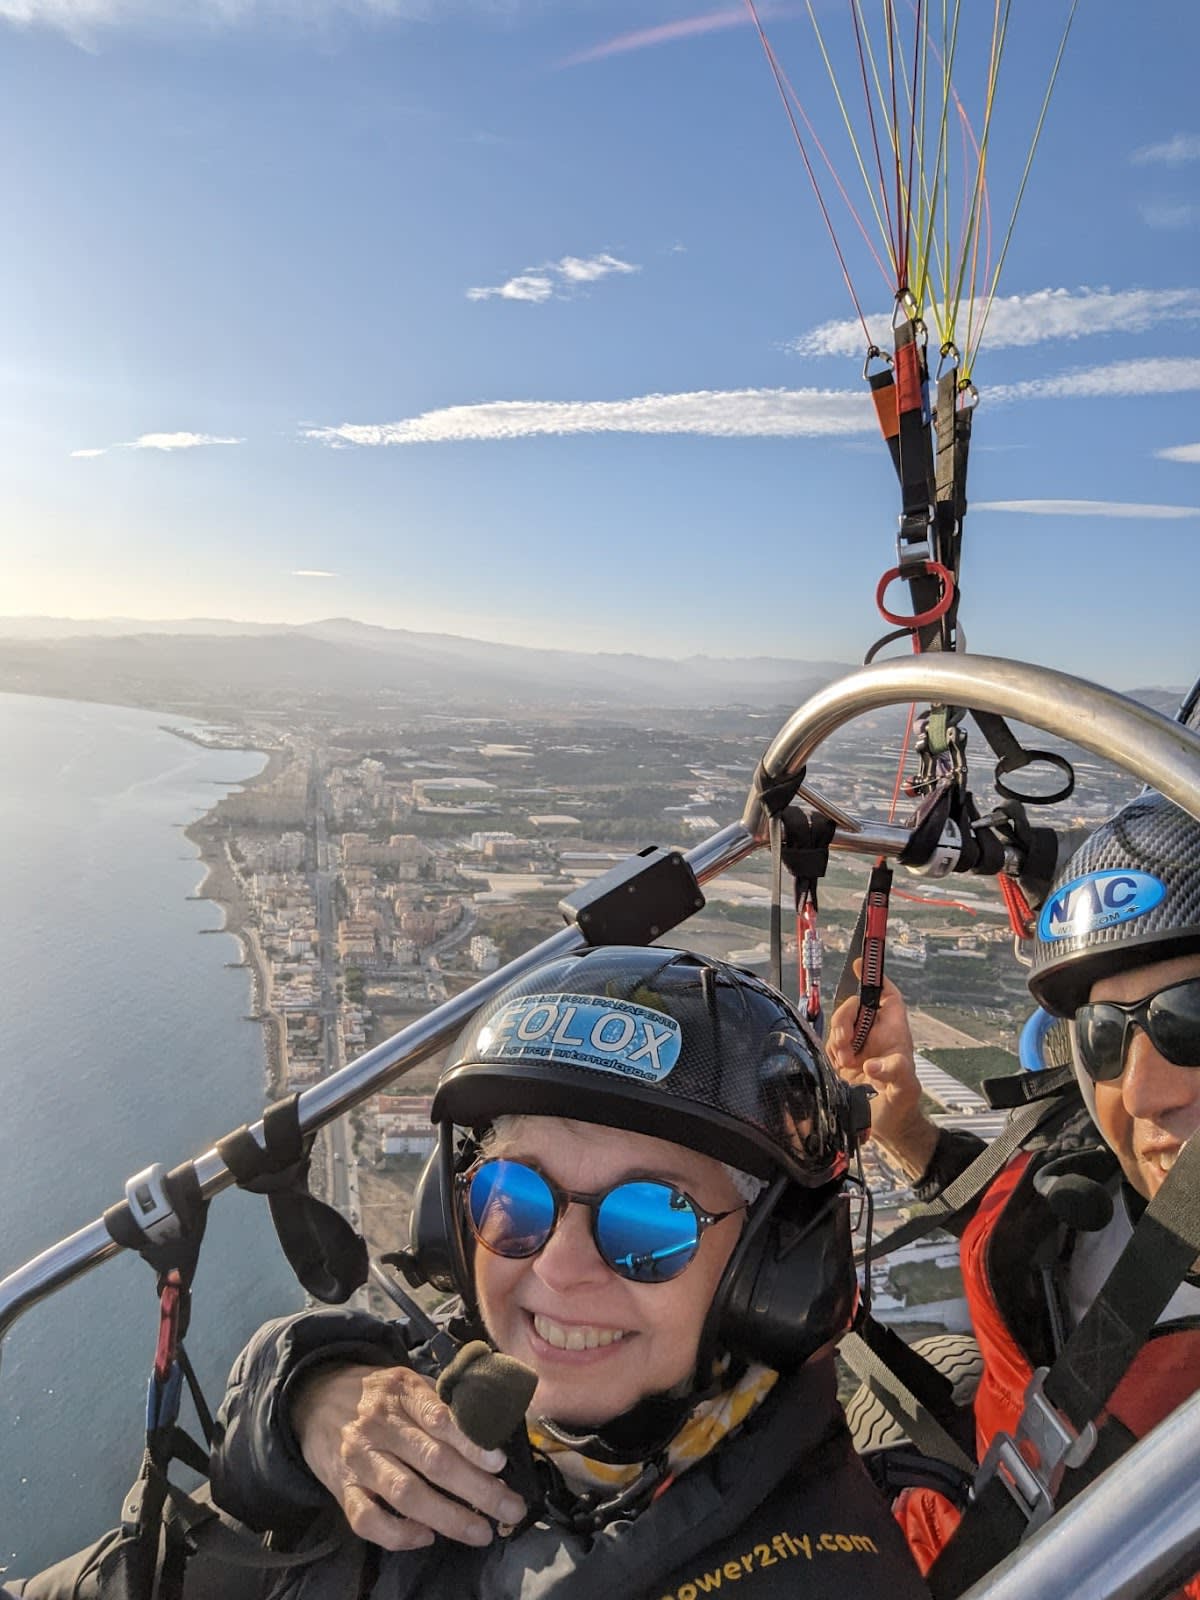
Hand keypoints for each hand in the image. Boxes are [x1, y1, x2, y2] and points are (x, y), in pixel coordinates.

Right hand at [290, 1362, 527, 1550]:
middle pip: (432, 1461)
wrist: (314, 1399)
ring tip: (480, 1531)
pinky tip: (426, 1537)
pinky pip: (367, 1519)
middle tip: (510, 1507)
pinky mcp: (342, 1489)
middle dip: (477, 1488)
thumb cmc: (375, 1394)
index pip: (439, 1418)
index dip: (470, 1442)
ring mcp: (359, 1459)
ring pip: (405, 1493)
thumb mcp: (407, 1382)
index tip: (499, 1463)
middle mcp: (379, 1425)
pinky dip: (397, 1533)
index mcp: (401, 1391)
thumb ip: (440, 1403)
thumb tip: (488, 1430)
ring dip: (448, 1516)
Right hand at [826, 966, 937, 1177]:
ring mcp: (857, 1046)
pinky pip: (829, 1042)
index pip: (888, 997)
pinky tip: (838, 1066)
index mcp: (894, 1033)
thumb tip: (872, 1063)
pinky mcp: (841, 1058)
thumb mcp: (905, 1089)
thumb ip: (895, 1073)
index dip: (875, 979)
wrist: (884, 1127)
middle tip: (845, 1043)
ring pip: (840, 1023)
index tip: (860, 966)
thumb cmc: (902, 1104)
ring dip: (837, 1038)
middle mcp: (875, 1034)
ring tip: (844, 1062)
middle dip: (845, 1018)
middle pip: (856, 1007)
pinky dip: (829, 1050)